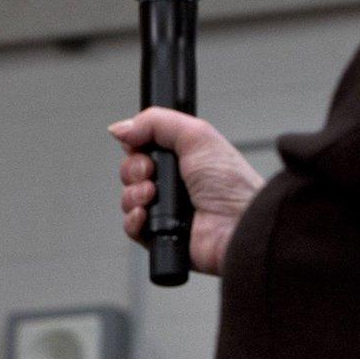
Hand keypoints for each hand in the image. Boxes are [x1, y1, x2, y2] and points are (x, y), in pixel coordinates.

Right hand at [110, 108, 263, 276]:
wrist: (238, 226)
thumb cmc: (232, 185)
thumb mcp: (196, 135)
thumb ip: (156, 122)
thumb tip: (121, 128)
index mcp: (184, 159)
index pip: (143, 148)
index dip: (137, 147)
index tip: (143, 147)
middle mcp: (174, 184)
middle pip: (131, 172)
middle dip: (134, 170)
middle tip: (152, 172)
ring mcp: (167, 211)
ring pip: (128, 199)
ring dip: (134, 195)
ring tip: (153, 195)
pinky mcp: (161, 236)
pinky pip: (131, 227)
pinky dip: (134, 220)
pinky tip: (146, 215)